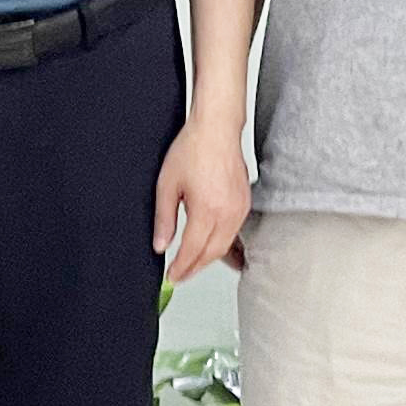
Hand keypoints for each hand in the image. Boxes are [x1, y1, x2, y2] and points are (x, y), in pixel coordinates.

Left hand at [153, 110, 249, 285]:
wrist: (216, 129)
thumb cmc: (193, 149)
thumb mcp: (167, 185)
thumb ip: (164, 219)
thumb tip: (160, 245)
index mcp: (207, 210)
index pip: (193, 251)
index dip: (181, 268)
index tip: (171, 276)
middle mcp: (228, 213)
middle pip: (212, 254)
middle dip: (194, 268)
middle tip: (179, 275)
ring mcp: (240, 209)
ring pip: (225, 246)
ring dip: (208, 259)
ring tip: (191, 264)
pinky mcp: (245, 204)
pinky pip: (234, 233)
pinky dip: (220, 244)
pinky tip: (209, 246)